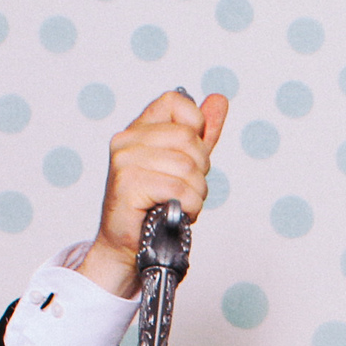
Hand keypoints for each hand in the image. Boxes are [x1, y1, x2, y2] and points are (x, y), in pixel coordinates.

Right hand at [78, 90, 228, 297]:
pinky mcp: (129, 184)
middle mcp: (127, 139)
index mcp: (139, 129)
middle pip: (188, 138)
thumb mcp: (183, 164)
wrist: (128, 245)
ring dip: (196, 193)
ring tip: (180, 203)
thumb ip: (201, 133)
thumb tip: (219, 99)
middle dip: (200, 170)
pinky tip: (175, 212)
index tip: (191, 154)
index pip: (177, 101)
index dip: (196, 127)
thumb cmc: (155, 206)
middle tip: (185, 190)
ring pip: (188, 166)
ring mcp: (125, 160)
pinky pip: (179, 189)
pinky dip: (188, 206)